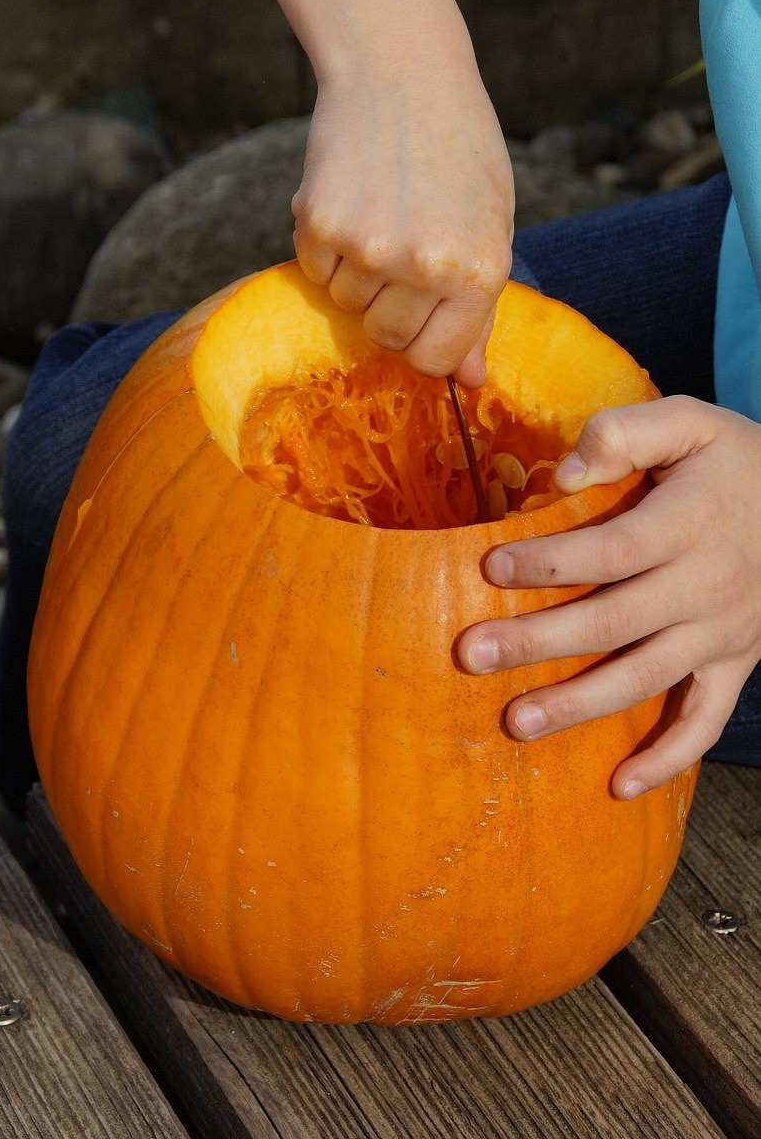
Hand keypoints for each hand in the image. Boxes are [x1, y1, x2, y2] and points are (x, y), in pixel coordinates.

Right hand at [292, 61, 514, 386]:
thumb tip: (467, 381)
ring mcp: (368, 247)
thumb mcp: (490, 228)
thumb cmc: (459, 152)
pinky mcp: (320, 224)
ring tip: (381, 215)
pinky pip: (315, 272)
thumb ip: (478, 310)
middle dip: (391, 308)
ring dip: (358, 274)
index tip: (425, 318)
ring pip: (347, 305)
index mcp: (477, 273)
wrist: (403, 71)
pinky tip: (353, 202)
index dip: (426, 343)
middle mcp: (423, 267)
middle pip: (387, 337)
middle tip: (403, 254)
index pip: (435, 361)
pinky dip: (327, 249)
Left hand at [458, 396, 760, 795]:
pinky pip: (705, 719)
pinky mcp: (734, 663)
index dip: (550, 562)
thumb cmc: (734, 461)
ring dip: (580, 705)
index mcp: (692, 524)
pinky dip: (668, 758)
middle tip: (471, 655)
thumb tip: (567, 472)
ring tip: (516, 722)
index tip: (490, 568)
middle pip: (613, 623)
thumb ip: (627, 433)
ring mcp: (722, 633)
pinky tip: (620, 786)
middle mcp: (708, 586)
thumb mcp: (691, 421)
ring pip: (645, 678)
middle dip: (538, 642)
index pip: (611, 552)